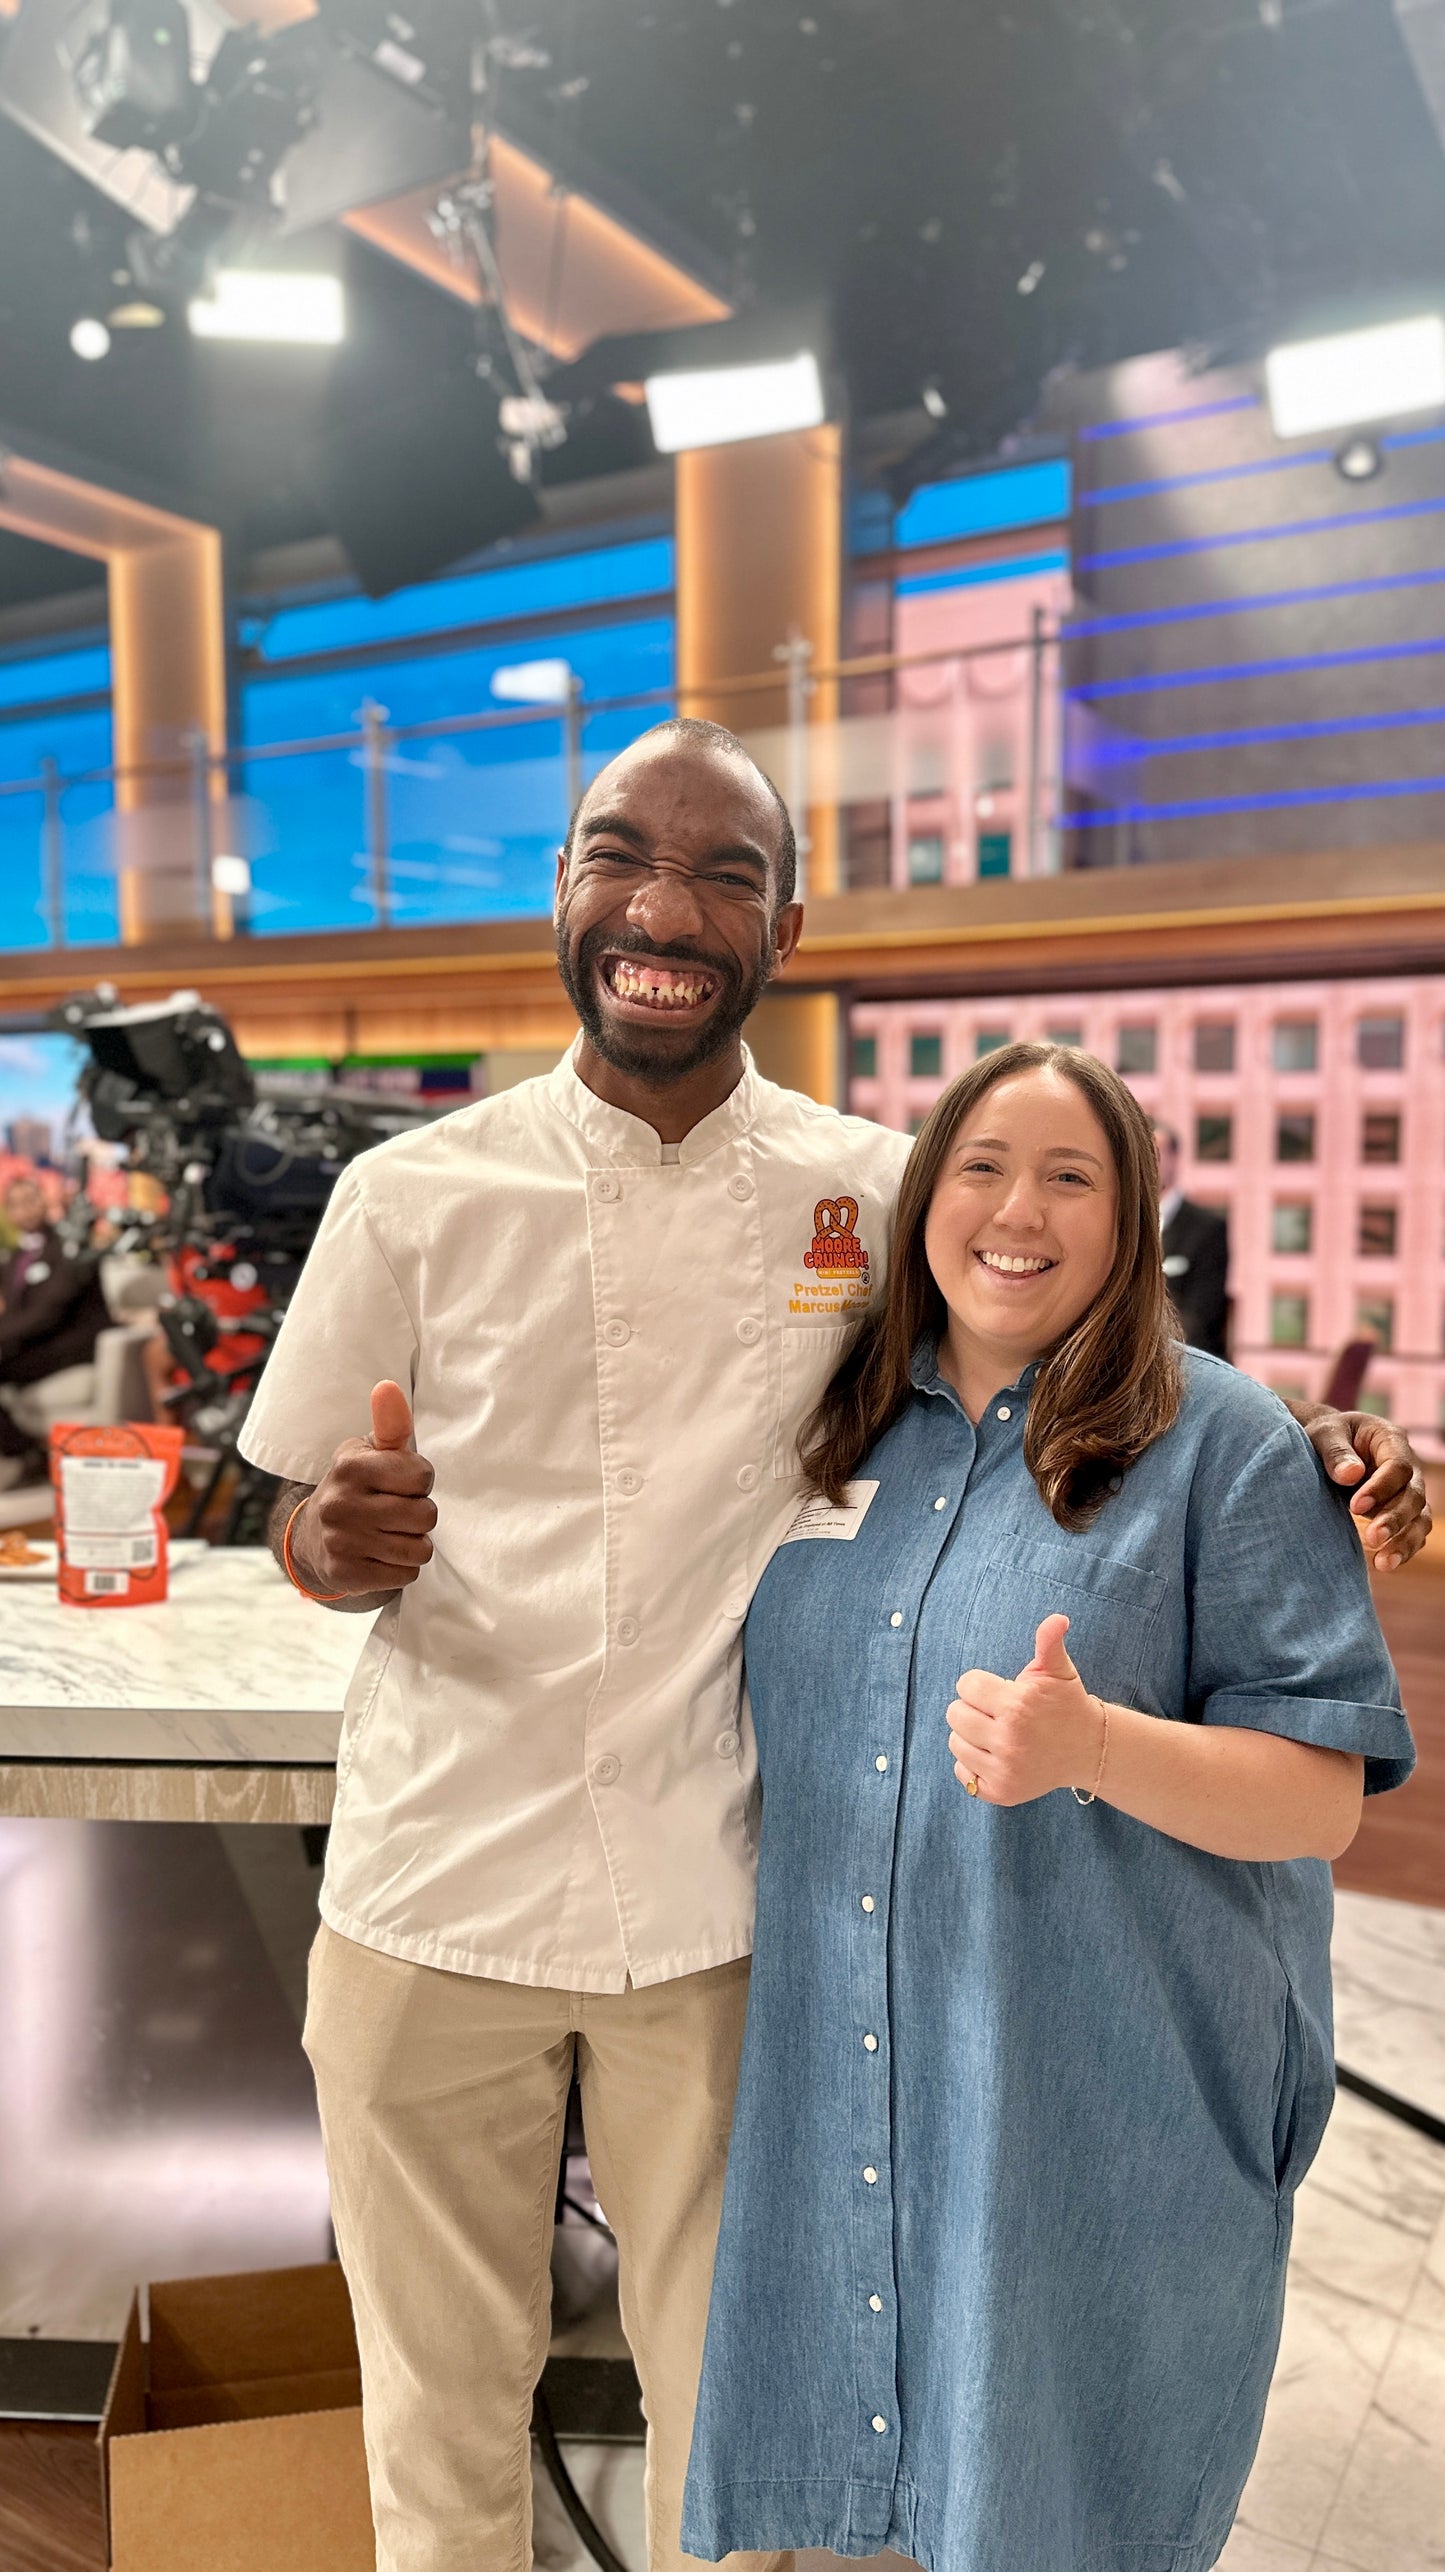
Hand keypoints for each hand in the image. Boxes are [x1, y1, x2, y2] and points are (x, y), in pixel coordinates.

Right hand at [290, 1380, 436, 1597]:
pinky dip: (402, 1568)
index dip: (420, 1481)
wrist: (313, 1536)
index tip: (400, 1483)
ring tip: (391, 1533)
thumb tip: (388, 1388)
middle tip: (396, 1512)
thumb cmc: (357, 1487)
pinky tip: (381, 1555)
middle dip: (420, 1514)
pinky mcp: (345, 1575)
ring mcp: (341, 1543)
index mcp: (350, 1467)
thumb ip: (389, 1424)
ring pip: (420, 1549)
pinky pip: (405, 1575)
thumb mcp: (369, 1453)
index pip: (422, 1475)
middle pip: (425, 1515)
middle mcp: (340, 1504)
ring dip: (414, 1543)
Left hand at [948, 1614, 1103, 1806]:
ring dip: (970, 1735)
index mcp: (1017, 1705)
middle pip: (955, 1714)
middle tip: (997, 1712)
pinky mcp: (1002, 1792)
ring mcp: (1005, 1770)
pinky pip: (962, 1773)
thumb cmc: (1066, 1704)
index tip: (1000, 1691)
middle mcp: (1009, 1740)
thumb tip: (1057, 1619)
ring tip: (996, 1732)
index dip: (980, 1685)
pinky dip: (973, 1764)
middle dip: (973, 1708)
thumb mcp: (1058, 1671)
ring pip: (955, 1742)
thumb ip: (1049, 1643)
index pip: (966, 1685)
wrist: (1088, 1749)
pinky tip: (995, 1755)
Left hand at [1293, 1402, 1432, 1571]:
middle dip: (1395, 1519)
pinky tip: (1385, 1564)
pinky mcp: (1401, 1511)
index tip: (1356, 1507)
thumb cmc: (1326, 1435)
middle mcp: (1408, 1467)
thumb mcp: (1324, 1433)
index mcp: (1391, 1440)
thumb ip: (1335, 1452)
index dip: (1381, 1488)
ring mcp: (1407, 1491)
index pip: (1398, 1466)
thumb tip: (1350, 1476)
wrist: (1327, 1444)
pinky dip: (1403, 1549)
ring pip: (1420, 1519)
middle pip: (1414, 1496)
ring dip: (1404, 1542)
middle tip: (1373, 1537)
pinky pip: (1412, 1532)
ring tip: (1383, 1563)